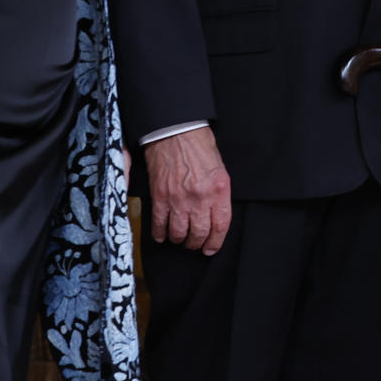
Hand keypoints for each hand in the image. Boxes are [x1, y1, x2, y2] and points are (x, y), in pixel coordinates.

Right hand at [145, 125, 232, 253]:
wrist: (175, 131)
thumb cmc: (198, 145)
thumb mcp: (219, 168)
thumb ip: (218, 193)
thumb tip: (215, 213)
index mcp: (219, 190)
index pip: (220, 225)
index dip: (216, 242)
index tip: (211, 248)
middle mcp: (200, 197)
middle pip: (199, 233)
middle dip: (197, 243)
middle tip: (194, 244)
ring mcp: (179, 199)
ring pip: (179, 233)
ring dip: (179, 240)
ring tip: (179, 239)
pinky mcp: (161, 197)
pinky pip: (160, 224)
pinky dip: (160, 233)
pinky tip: (162, 235)